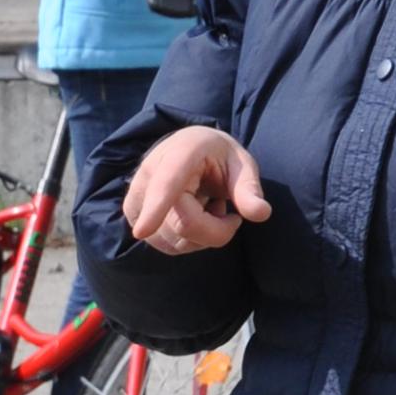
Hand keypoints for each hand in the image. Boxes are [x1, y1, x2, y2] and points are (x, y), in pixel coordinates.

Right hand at [123, 124, 270, 255]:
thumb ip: (249, 189)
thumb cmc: (218, 157)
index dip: (156, 208)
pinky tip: (191, 216)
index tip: (143, 231)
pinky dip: (187, 240)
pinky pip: (167, 245)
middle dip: (216, 230)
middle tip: (228, 209)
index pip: (167, 184)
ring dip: (202, 235)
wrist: (188, 148)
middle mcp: (150, 173)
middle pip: (184, 225)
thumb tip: (261, 213)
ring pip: (175, 241)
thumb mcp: (241, 165)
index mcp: (180, 153)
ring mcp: (137, 197)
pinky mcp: (134, 216)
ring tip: (206, 205)